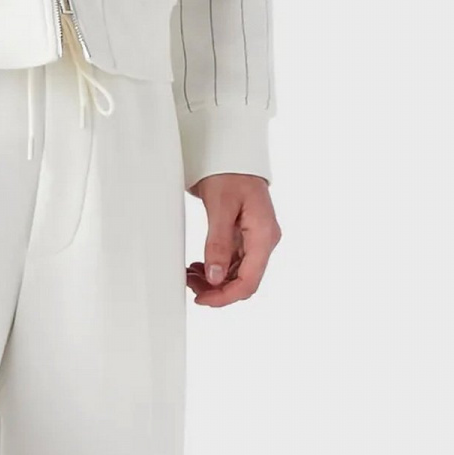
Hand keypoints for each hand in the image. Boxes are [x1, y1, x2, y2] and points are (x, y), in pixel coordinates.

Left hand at [186, 173, 278, 305]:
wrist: (232, 155)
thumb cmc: (228, 173)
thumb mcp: (219, 207)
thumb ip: (218, 244)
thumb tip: (215, 278)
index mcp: (263, 235)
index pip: (249, 281)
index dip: (225, 296)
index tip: (201, 299)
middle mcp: (264, 241)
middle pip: (244, 282)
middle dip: (217, 290)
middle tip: (188, 284)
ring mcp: (257, 240)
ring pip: (238, 275)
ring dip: (214, 281)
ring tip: (189, 274)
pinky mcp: (247, 238)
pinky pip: (234, 263)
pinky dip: (216, 269)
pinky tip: (198, 267)